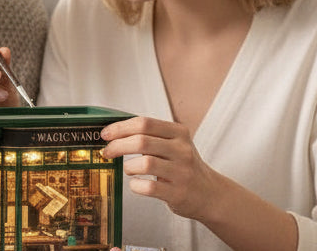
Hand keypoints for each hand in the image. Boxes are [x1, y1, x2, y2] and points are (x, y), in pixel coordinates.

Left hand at [100, 116, 225, 220]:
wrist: (210, 194)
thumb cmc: (184, 167)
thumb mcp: (174, 144)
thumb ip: (150, 136)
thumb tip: (115, 132)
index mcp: (179, 133)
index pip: (144, 123)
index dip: (120, 127)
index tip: (106, 134)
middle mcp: (182, 150)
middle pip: (141, 141)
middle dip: (118, 146)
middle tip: (108, 151)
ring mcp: (181, 172)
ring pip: (145, 163)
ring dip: (128, 166)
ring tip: (130, 169)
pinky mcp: (178, 193)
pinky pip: (148, 187)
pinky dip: (136, 185)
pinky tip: (137, 184)